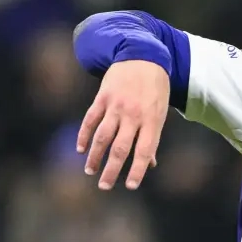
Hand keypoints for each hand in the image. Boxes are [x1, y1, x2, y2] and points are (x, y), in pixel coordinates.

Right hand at [77, 60, 169, 189]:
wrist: (142, 55)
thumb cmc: (155, 88)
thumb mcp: (160, 112)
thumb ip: (153, 137)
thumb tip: (150, 163)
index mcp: (152, 120)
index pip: (144, 150)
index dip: (138, 169)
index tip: (131, 186)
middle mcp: (133, 115)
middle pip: (120, 148)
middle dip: (112, 170)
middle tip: (105, 186)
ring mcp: (116, 106)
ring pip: (102, 136)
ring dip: (95, 156)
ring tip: (90, 172)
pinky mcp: (102, 97)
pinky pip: (90, 119)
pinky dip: (84, 135)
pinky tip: (81, 150)